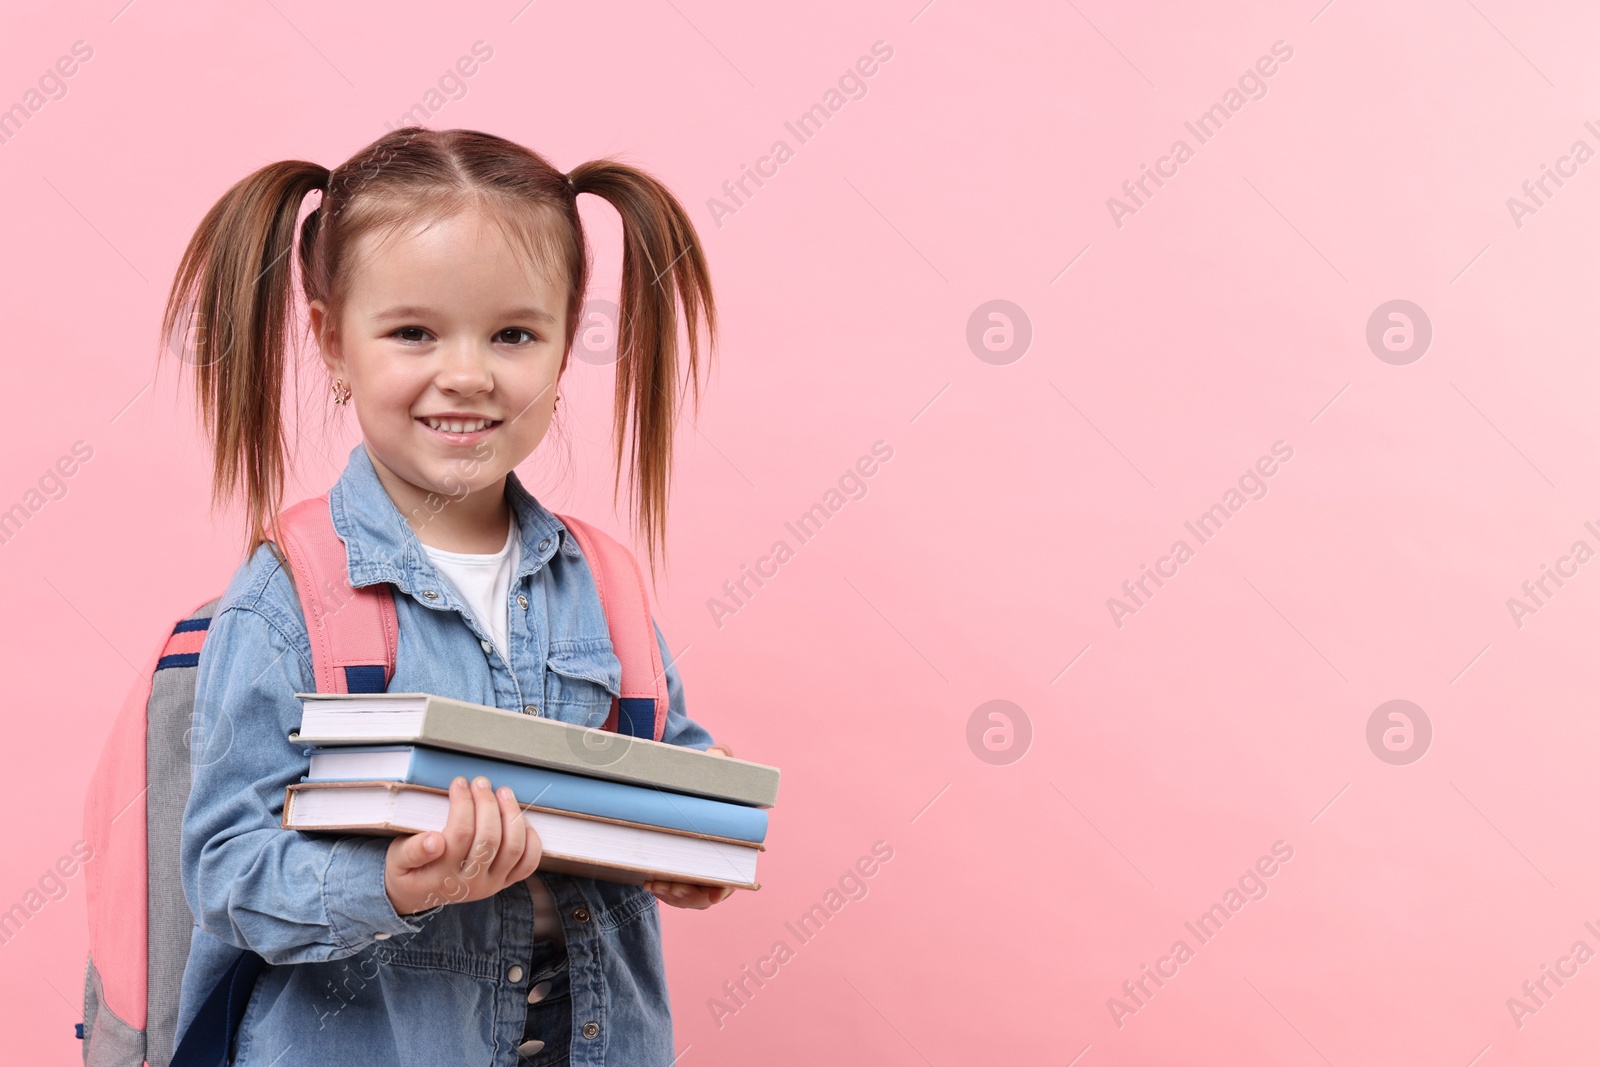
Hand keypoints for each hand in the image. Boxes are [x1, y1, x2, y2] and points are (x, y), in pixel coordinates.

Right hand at [385, 776, 542, 915]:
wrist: (418, 896)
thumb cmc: (408, 870)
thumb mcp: (397, 861)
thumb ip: (413, 851)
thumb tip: (434, 841)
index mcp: (442, 877)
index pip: (460, 834)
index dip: (463, 803)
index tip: (459, 782)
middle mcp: (470, 884)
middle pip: (489, 839)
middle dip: (487, 803)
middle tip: (480, 782)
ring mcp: (491, 884)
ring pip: (513, 848)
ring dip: (511, 814)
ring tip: (502, 791)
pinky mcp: (505, 882)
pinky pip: (528, 863)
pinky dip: (531, 839)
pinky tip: (518, 818)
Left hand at [647, 742, 738, 907]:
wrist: (687, 784)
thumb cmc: (705, 777)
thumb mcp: (711, 766)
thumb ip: (717, 760)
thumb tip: (715, 755)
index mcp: (736, 841)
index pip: (735, 874)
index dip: (724, 887)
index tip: (713, 895)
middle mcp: (720, 860)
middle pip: (709, 892)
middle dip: (690, 894)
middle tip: (672, 887)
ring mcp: (701, 866)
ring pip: (691, 895)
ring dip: (674, 894)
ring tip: (654, 884)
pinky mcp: (683, 868)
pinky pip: (676, 889)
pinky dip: (664, 888)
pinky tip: (647, 881)